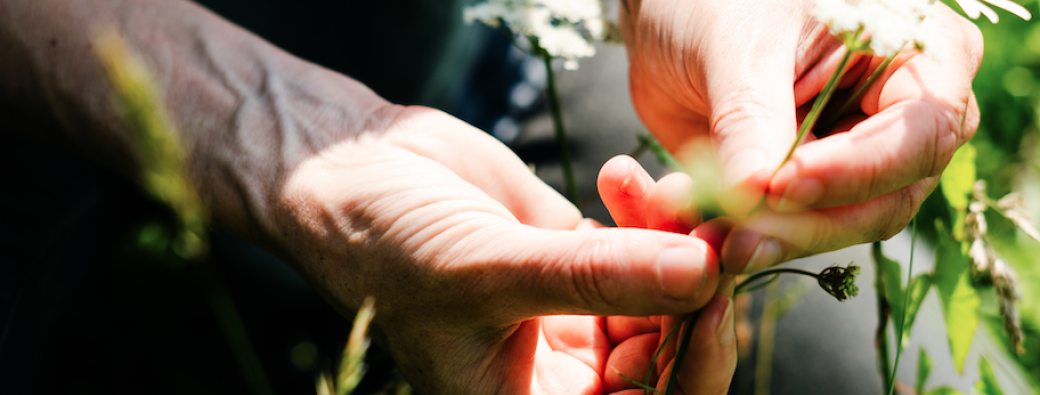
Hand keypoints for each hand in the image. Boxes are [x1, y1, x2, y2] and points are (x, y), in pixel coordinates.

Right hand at [273, 107, 725, 393]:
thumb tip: (702, 276)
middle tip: (717, 236)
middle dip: (695, 300)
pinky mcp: (578, 257)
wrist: (351, 172)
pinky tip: (619, 175)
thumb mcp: (485, 271)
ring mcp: (572, 313)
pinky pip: (641, 246)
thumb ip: (594, 277)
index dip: (686, 371)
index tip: (711, 303)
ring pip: (664, 298)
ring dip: (678, 248)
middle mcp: (558, 373)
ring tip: (672, 194)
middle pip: (666, 360)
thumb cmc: (388, 245)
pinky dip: (647, 213)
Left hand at [621, 0, 981, 272]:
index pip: (922, 129)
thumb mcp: (737, 47)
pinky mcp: (817, 191)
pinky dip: (754, 238)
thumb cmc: (717, 0)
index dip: (857, 169)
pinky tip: (707, 232)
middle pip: (890, 195)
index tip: (781, 185)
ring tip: (713, 238)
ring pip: (844, 226)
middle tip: (737, 238)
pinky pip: (798, 231)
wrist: (674, 15)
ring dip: (776, 241)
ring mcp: (864, 158)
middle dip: (809, 223)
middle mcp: (906, 114)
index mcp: (920, 52)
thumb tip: (755, 195)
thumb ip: (751, 119)